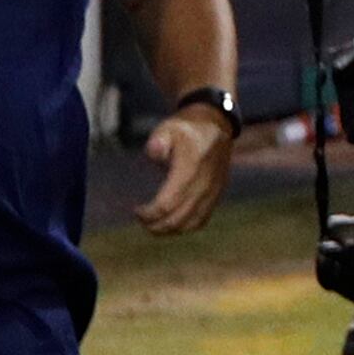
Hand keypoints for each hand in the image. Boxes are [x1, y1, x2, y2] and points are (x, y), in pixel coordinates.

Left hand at [135, 107, 232, 234]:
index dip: (149, 213)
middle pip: (177, 219)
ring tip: (154, 225)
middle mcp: (203, 184)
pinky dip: (185, 227)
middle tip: (142, 220)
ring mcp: (212, 192)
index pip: (167, 203)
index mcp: (190, 170)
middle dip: (156, 225)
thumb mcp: (170, 128)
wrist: (216, 125)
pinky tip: (172, 223)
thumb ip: (158, 141)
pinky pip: (201, 220)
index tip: (136, 210)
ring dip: (170, 230)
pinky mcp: (216, 195)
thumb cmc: (187, 128)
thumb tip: (154, 154)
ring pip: (190, 224)